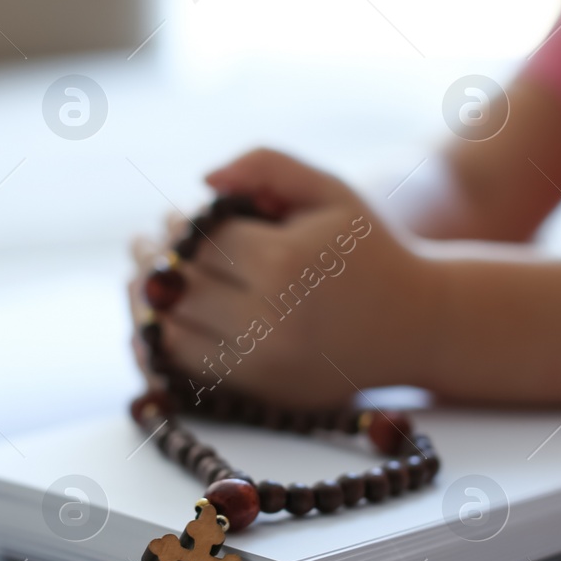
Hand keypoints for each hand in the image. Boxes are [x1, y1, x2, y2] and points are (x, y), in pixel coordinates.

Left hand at [130, 149, 430, 407]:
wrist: (419, 324)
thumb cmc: (369, 248)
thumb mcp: (328, 189)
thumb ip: (265, 165)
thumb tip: (201, 179)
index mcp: (283, 262)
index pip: (201, 241)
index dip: (178, 228)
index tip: (173, 218)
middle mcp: (268, 320)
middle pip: (179, 289)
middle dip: (153, 264)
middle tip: (141, 246)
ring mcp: (264, 365)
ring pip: (173, 334)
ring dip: (149, 305)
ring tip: (142, 280)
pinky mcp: (264, 395)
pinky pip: (192, 370)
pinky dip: (165, 346)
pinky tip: (159, 321)